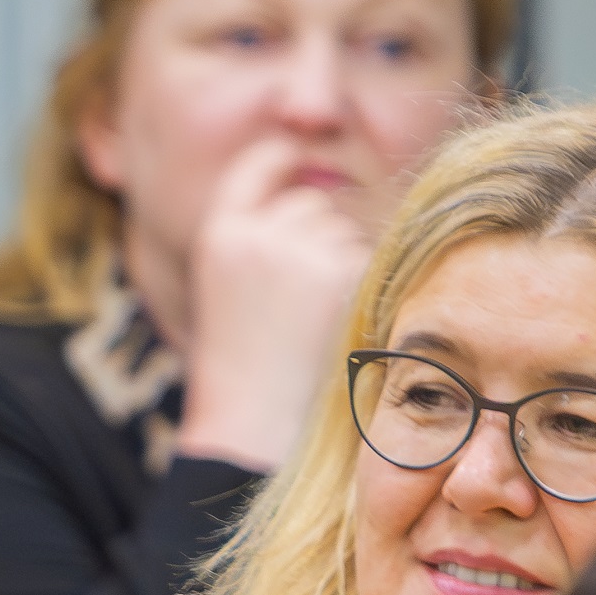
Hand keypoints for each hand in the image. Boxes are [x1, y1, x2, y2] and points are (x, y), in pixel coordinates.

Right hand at [176, 131, 380, 468]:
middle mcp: (257, 232)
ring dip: (346, 267)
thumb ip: (262, 238)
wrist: (253, 430)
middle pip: (315, 205)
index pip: (262, 164)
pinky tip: (341, 328)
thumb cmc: (246, 374)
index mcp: (220, 234)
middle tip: (304, 306)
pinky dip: (368, 290)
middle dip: (320, 240)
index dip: (286, 164)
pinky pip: (375, 259)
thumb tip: (325, 187)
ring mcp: (300, 250)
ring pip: (348, 232)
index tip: (303, 174)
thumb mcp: (232, 292)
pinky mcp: (342, 273)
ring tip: (317, 325)